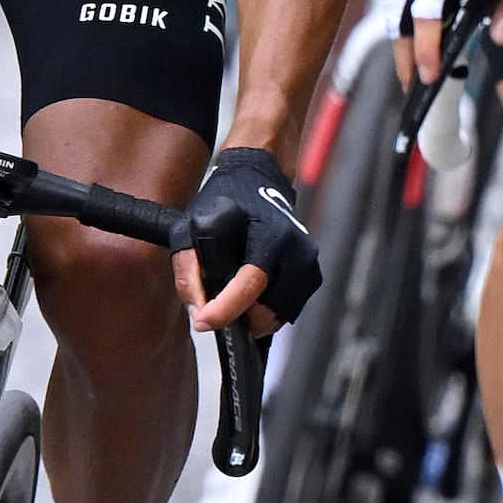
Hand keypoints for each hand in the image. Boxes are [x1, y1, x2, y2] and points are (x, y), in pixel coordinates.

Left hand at [177, 143, 323, 333]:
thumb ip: (189, 271)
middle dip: (239, 317)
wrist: (260, 180)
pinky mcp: (313, 274)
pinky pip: (290, 310)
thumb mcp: (192, 227)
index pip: (251, 283)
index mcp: (270, 234)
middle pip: (268, 307)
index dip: (226, 309)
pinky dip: (269, 313)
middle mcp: (296, 249)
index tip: (203, 322)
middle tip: (215, 310)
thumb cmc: (226, 201)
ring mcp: (308, 263)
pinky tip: (251, 299)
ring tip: (232, 303)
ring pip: (280, 314)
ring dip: (254, 318)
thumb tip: (198, 312)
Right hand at [386, 0, 502, 83]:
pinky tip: (411, 51)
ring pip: (392, 14)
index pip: (427, 9)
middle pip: (401, 17)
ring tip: (411, 75)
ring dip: (401, 47)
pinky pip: (392, 4)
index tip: (430, 73)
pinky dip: (401, 29)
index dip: (427, 46)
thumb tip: (501, 37)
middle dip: (407, 56)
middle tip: (415, 85)